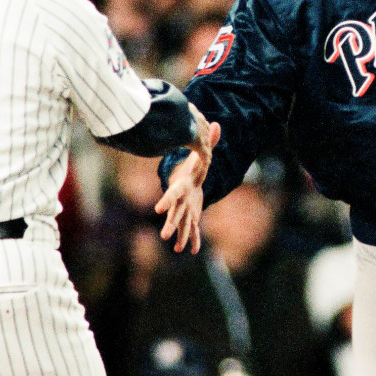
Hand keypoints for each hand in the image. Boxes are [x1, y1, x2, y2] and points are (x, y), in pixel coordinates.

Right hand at [154, 109, 220, 253]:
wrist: (188, 180)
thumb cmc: (193, 166)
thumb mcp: (202, 154)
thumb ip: (209, 141)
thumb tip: (217, 125)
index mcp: (180, 188)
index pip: (171, 195)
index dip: (166, 202)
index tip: (158, 210)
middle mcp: (180, 201)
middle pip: (174, 214)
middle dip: (171, 225)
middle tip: (165, 236)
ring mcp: (185, 210)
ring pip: (182, 225)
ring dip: (181, 236)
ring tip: (178, 248)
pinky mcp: (192, 216)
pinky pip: (193, 229)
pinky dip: (193, 240)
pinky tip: (192, 251)